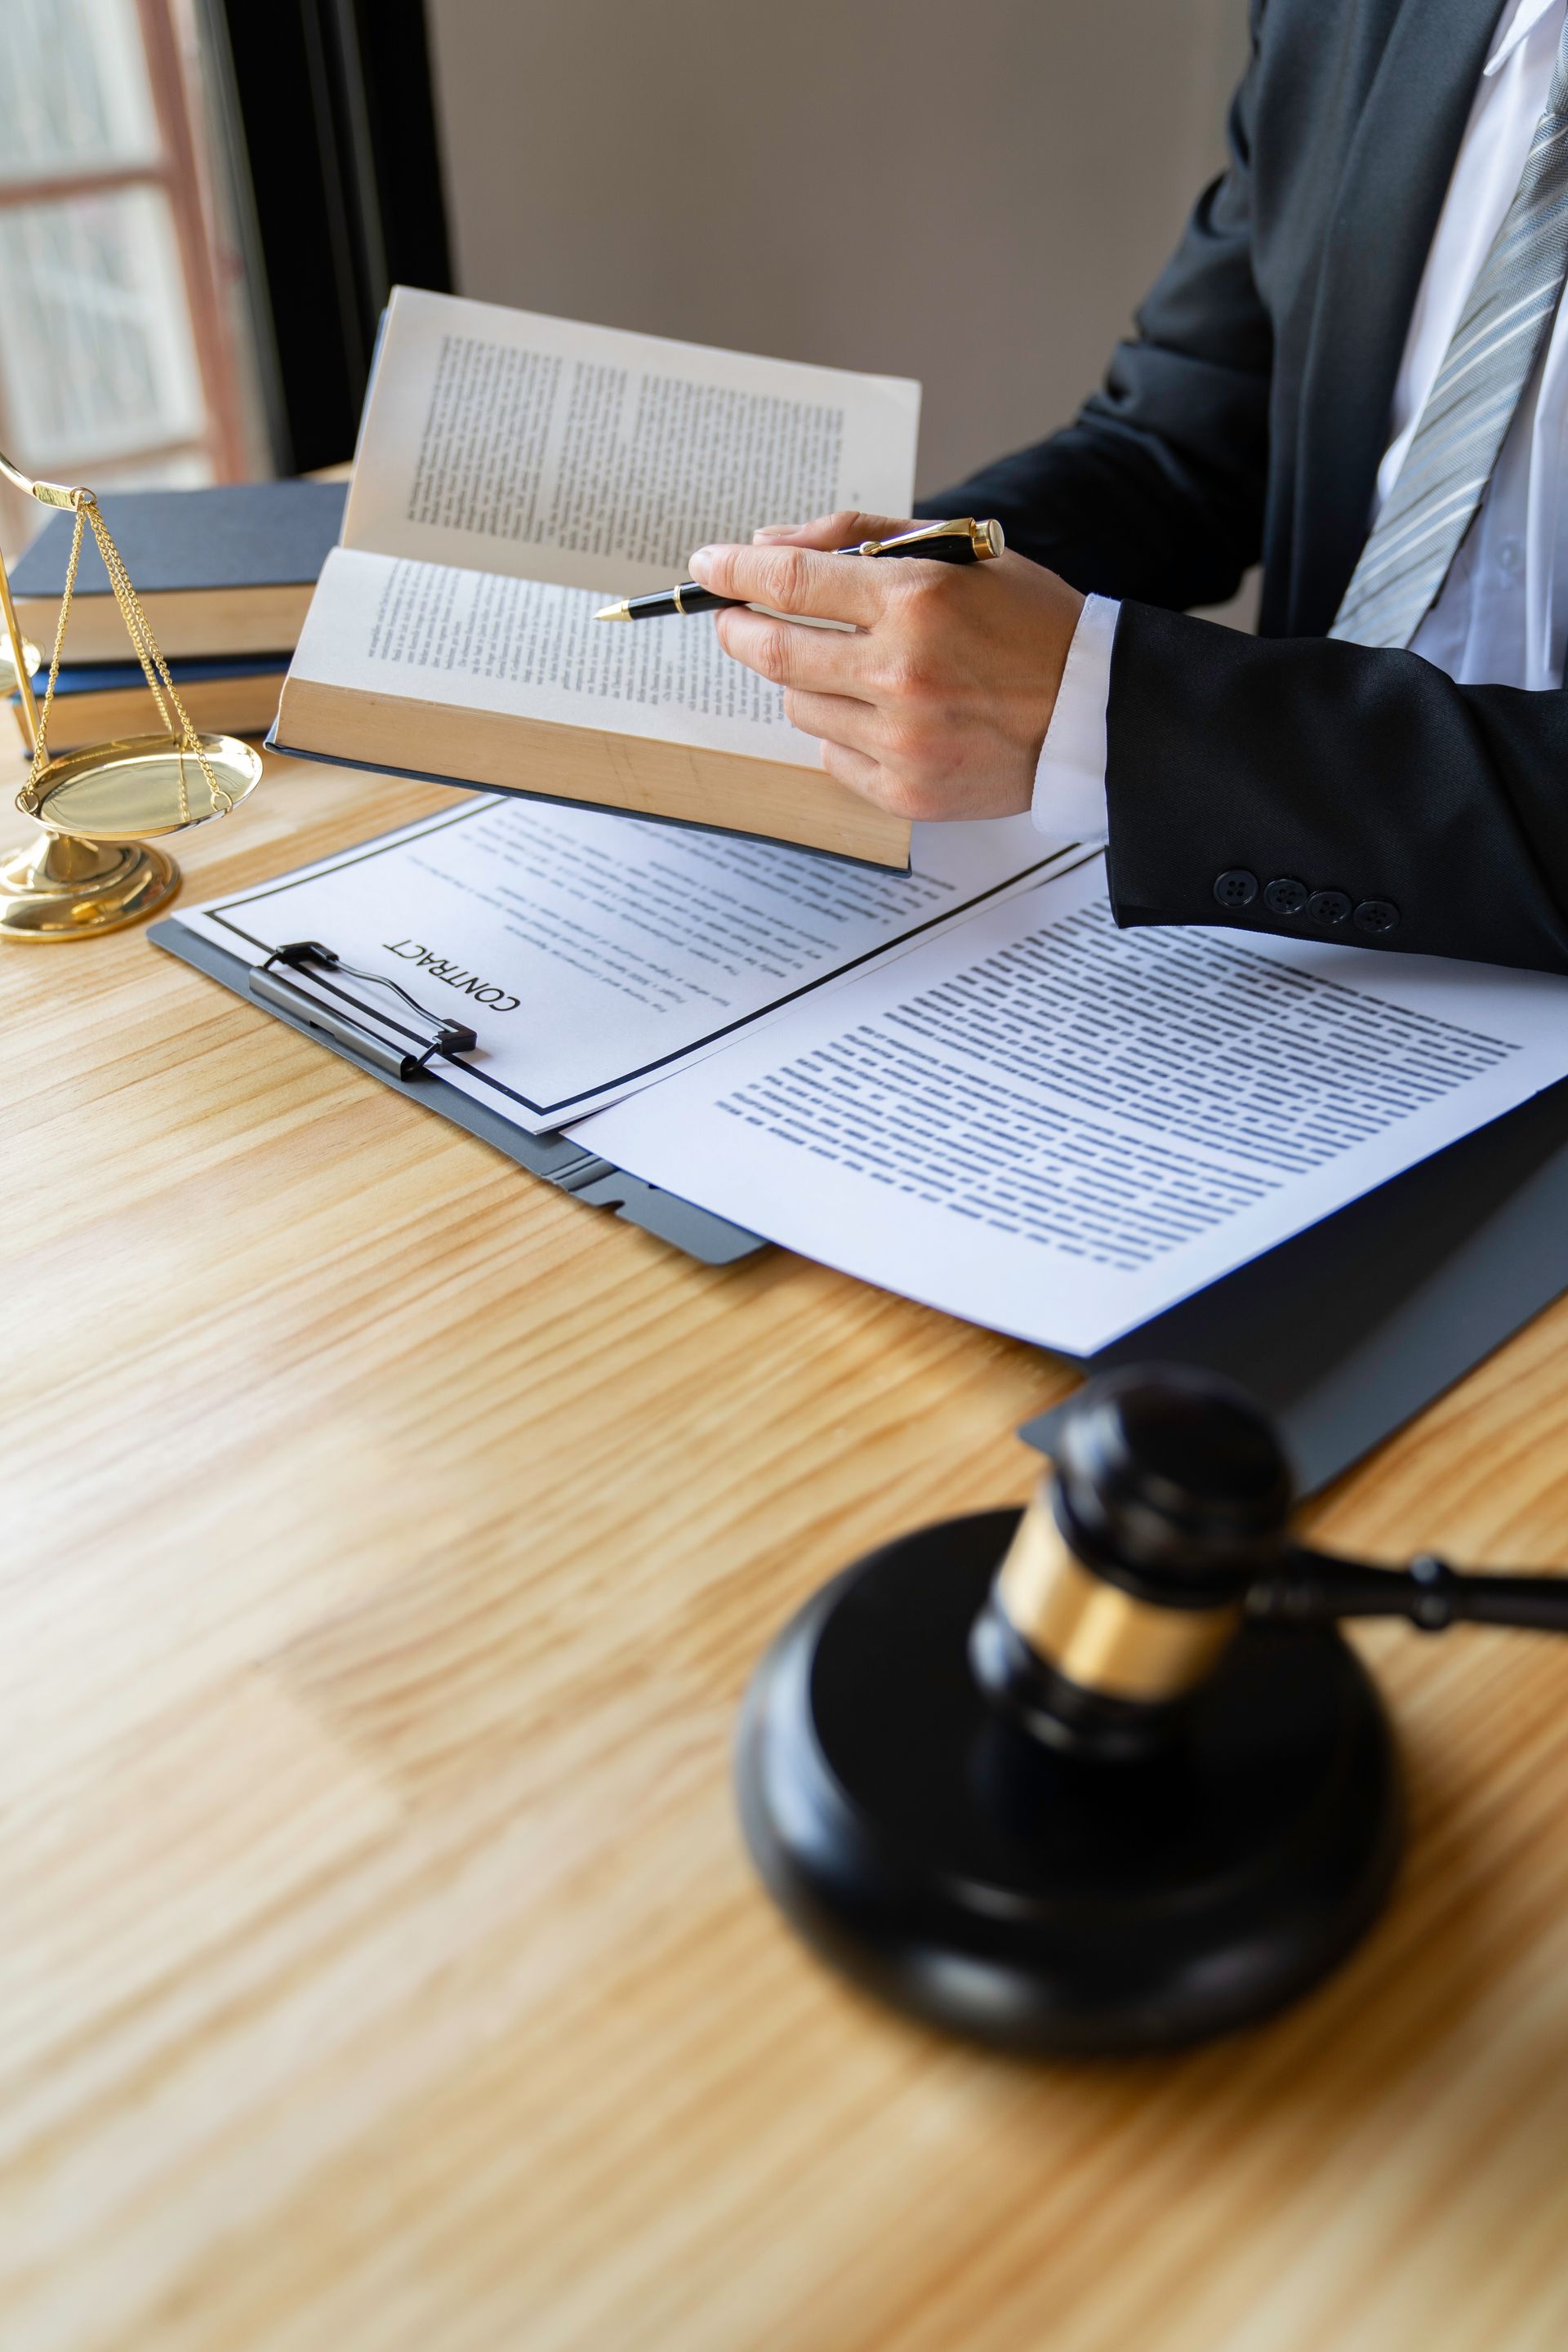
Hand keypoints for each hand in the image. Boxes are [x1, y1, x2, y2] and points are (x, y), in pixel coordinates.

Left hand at [689, 511, 1084, 821]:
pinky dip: (837, 731)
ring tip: (846, 667)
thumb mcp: (957, 554)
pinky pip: (830, 756)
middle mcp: (902, 671)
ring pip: (798, 706)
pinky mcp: (905, 790)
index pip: (790, 580)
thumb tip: (769, 545)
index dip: (735, 569)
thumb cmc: (1029, 624)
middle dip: (739, 628)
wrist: (1096, 714)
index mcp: (917, 599)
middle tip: (733, 619)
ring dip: (803, 680)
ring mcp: (901, 739)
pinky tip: (877, 715)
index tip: (708, 565)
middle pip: (774, 651)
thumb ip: (859, 540)